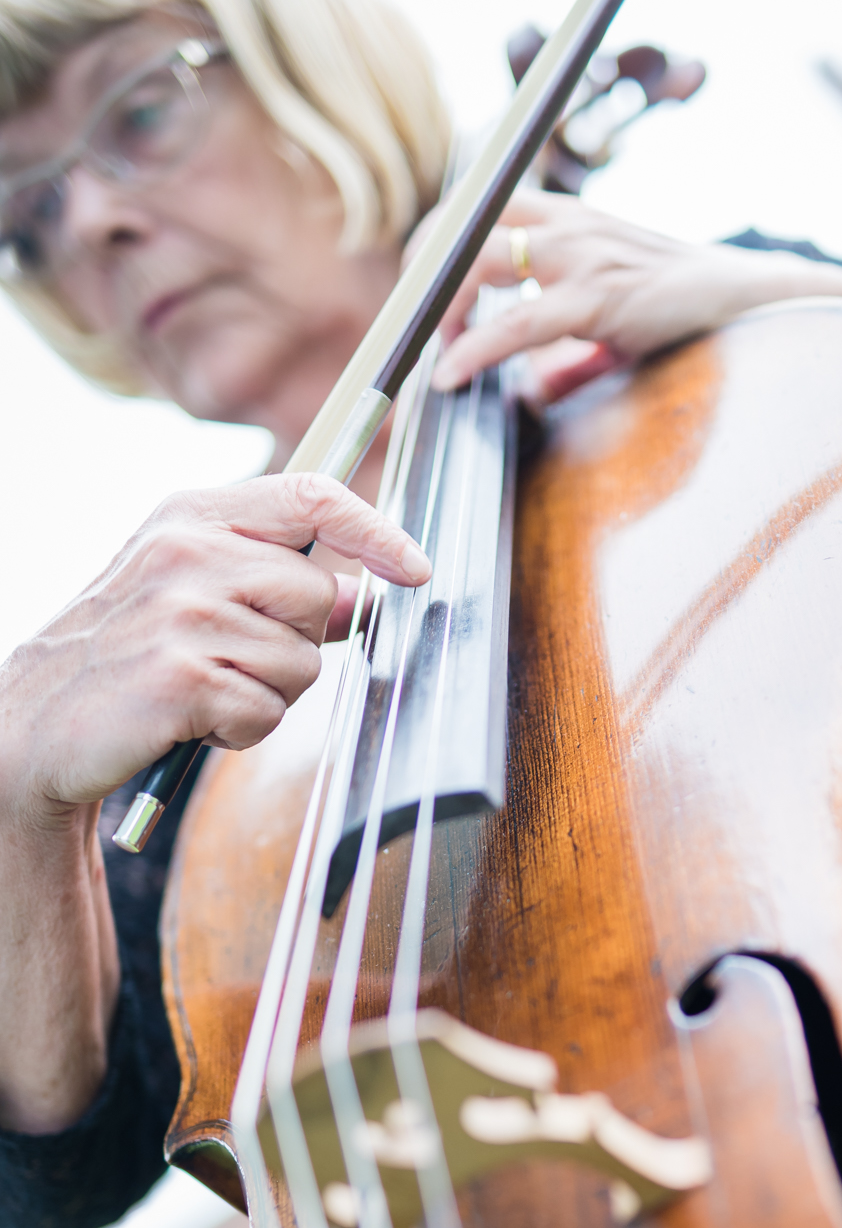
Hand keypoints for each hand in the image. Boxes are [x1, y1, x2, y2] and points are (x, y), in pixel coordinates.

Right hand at [0, 473, 430, 820]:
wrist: (35, 724)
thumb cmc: (129, 658)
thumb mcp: (195, 597)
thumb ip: (278, 587)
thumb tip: (372, 590)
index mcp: (191, 517)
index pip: (310, 495)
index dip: (375, 529)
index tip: (416, 567)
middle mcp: (185, 552)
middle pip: (319, 596)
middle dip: (296, 645)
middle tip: (233, 663)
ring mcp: (180, 613)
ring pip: (302, 662)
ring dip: (267, 695)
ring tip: (204, 693)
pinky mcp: (180, 678)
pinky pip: (268, 713)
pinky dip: (240, 732)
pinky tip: (191, 723)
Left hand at [420, 191, 841, 402]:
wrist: (752, 295)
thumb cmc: (685, 306)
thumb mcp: (615, 317)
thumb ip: (570, 351)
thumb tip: (536, 392)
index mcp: (567, 216)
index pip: (477, 207)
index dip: (436, 242)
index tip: (419, 290)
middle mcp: (568, 223)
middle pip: (461, 222)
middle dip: (422, 270)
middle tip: (414, 322)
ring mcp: (582, 256)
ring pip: (477, 262)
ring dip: (438, 308)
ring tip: (428, 350)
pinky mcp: (598, 298)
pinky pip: (516, 322)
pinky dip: (473, 349)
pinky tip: (452, 375)